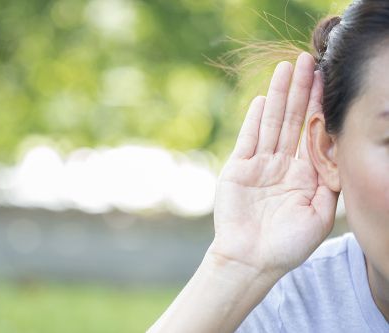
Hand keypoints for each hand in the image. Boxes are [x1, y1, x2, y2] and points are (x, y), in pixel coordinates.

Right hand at [210, 52, 338, 276]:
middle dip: (300, 90)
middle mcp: (282, 163)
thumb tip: (337, 147)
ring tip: (285, 69)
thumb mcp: (320, 213)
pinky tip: (262, 100)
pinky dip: (255, 120)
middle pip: (292, 119)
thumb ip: (329, 180)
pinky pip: (248, 139)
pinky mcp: (238, 168)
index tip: (325, 79)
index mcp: (304, 173)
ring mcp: (259, 164)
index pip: (312, 131)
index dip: (318, 105)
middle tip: (305, 60)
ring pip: (271, 123)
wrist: (251, 259)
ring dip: (278, 96)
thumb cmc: (288, 244)